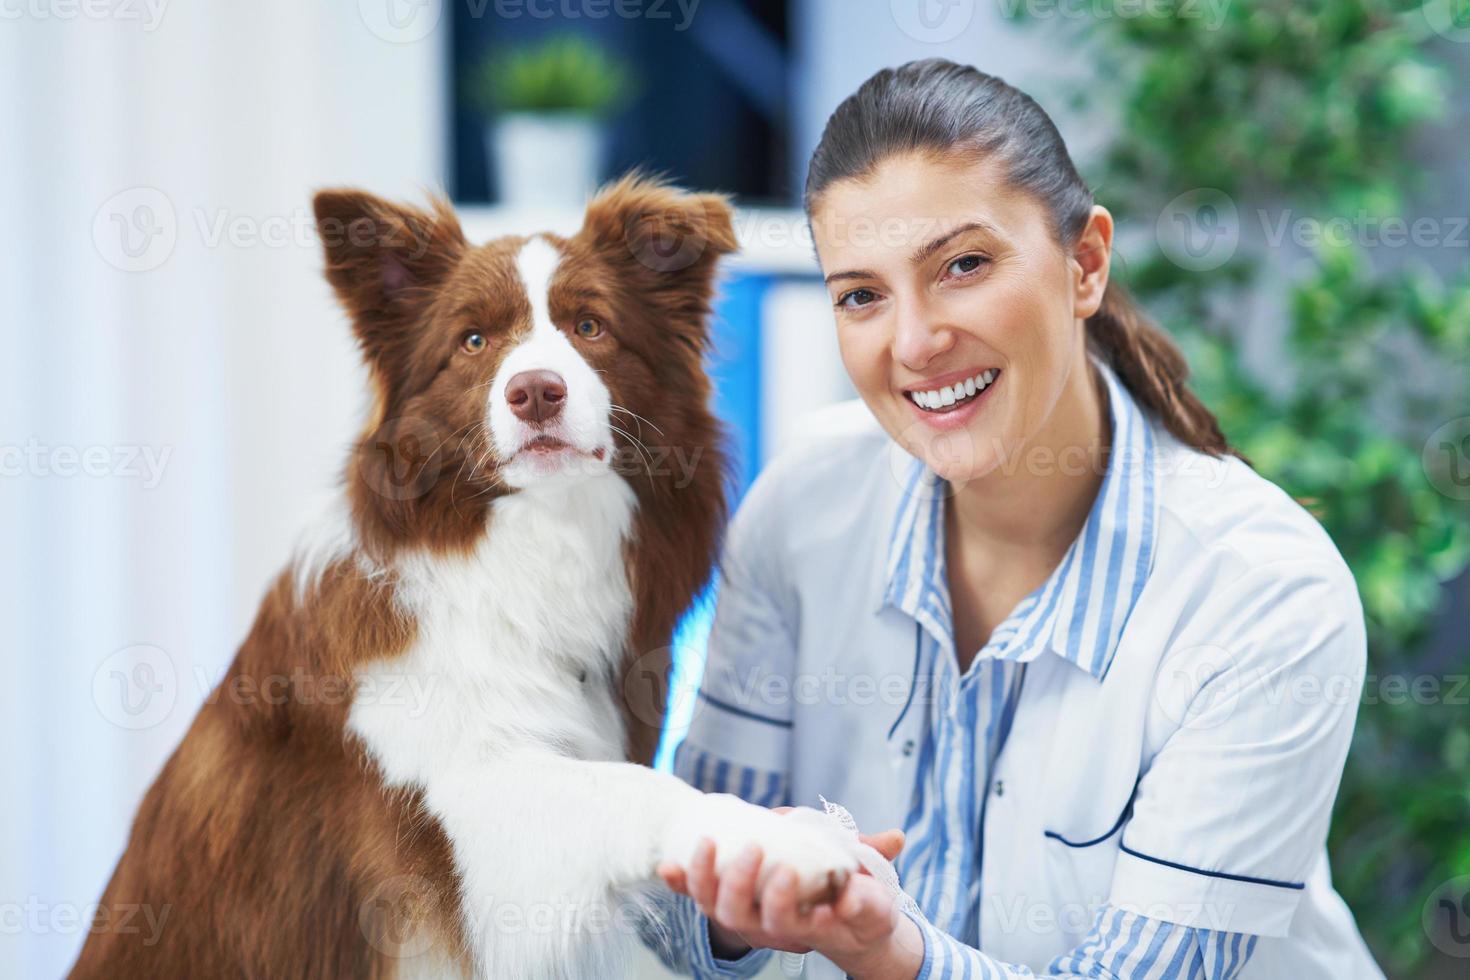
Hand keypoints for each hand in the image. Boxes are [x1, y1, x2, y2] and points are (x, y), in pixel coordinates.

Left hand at [656, 810, 905, 960]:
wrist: (841, 919)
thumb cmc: (859, 908)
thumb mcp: (874, 903)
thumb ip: (870, 891)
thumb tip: (888, 853)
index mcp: (800, 928)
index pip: (781, 921)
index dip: (779, 900)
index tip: (788, 871)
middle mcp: (764, 926)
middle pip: (737, 913)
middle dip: (738, 881)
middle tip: (752, 847)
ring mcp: (742, 912)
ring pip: (711, 904)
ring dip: (703, 876)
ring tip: (706, 843)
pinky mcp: (728, 895)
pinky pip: (697, 892)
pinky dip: (681, 881)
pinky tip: (667, 864)